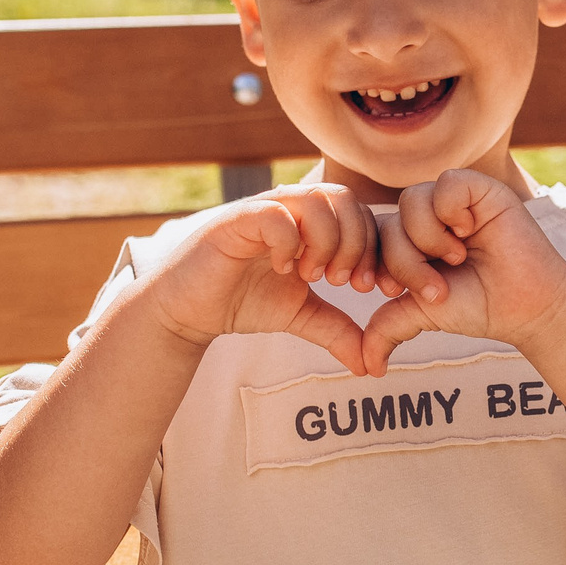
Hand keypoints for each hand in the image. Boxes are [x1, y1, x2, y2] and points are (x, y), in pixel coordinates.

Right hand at [144, 183, 396, 374]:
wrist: (189, 310)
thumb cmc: (242, 302)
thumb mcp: (301, 316)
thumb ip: (337, 330)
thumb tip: (373, 365)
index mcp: (311, 224)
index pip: (361, 215)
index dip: (376, 250)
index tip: (374, 289)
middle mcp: (290, 209)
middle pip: (345, 199)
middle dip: (357, 244)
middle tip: (345, 283)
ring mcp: (264, 210)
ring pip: (316, 200)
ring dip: (327, 242)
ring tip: (313, 276)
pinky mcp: (237, 220)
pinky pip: (276, 215)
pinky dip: (290, 243)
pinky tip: (284, 270)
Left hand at [363, 169, 565, 369]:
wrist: (526, 306)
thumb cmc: (479, 305)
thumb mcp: (424, 313)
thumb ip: (389, 327)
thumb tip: (368, 366)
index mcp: (408, 240)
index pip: (372, 239)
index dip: (380, 265)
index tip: (397, 291)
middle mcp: (426, 216)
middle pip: (389, 222)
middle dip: (407, 263)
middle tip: (438, 288)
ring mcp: (451, 200)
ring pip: (412, 201)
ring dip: (430, 238)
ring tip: (458, 257)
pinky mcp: (478, 188)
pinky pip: (446, 183)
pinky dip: (452, 211)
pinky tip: (470, 230)